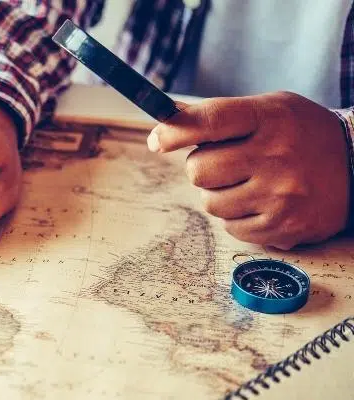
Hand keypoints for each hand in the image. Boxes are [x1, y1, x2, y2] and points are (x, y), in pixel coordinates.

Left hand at [148, 92, 349, 249]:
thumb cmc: (303, 135)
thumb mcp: (270, 110)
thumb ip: (220, 116)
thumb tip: (167, 123)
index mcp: (269, 118)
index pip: (208, 122)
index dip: (174, 131)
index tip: (157, 140)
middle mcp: (275, 155)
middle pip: (198, 170)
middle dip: (203, 169)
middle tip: (226, 164)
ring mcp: (280, 194)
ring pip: (211, 203)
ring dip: (221, 195)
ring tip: (252, 183)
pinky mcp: (283, 226)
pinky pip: (232, 228)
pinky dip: (240, 218)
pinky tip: (264, 203)